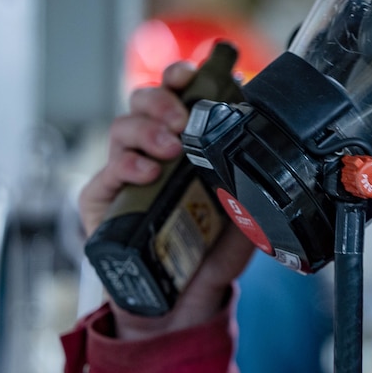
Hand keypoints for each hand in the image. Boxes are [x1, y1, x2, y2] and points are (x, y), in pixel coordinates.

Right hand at [79, 61, 254, 338]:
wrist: (187, 298)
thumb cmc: (213, 245)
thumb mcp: (245, 205)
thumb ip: (252, 175)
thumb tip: (269, 146)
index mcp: (185, 140)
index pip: (176, 93)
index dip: (180, 76)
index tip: (191, 74)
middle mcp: (152, 148)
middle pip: (142, 100)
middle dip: (162, 99)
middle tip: (182, 119)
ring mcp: (124, 172)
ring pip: (122, 127)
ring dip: (148, 129)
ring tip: (171, 147)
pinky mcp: (102, 201)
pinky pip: (106, 172)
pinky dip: (128, 165)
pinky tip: (149, 172)